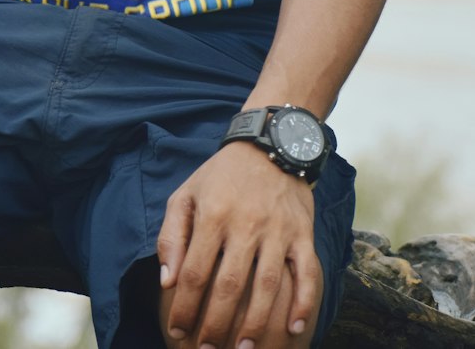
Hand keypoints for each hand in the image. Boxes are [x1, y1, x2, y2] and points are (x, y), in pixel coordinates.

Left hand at [157, 143, 320, 348]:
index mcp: (212, 213)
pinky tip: (295, 328)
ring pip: (267, 285)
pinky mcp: (303, 232)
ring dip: (255, 322)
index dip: (184, 307)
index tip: (176, 331)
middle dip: (216, 325)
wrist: (269, 144)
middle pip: (229, 285)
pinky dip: (304, 302)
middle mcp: (245, 223)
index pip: (194, 272)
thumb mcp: (186, 194)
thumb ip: (171, 235)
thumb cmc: (220, 176)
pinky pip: (307, 272)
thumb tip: (166, 280)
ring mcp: (277, 229)